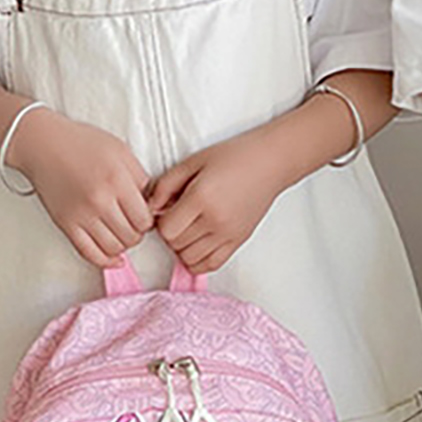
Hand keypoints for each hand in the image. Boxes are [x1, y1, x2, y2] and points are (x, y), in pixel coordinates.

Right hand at [6, 108, 152, 267]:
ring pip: (113, 248)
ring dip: (123, 245)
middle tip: (134, 224)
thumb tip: (152, 204)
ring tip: (122, 232)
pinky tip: (115, 258)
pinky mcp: (65, 224)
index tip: (145, 215)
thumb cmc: (82, 143)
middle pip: (131, 236)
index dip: (149, 220)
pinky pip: (89, 253)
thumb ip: (140, 178)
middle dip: (137, 233)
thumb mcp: (121, 151)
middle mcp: (99, 201)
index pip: (144, 219)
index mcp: (117, 180)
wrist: (43, 144)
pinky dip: (105, 260)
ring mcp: (81, 215)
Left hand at [148, 125, 293, 273]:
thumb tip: (150, 207)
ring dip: (182, 247)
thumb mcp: (193, 162)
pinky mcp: (238, 240)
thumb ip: (166, 185)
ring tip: (188, 228)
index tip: (165, 210)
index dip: (159, 221)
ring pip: (190, 259)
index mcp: (202, 197)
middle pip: (176, 245)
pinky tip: (198, 243)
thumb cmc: (235, 156)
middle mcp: (216, 220)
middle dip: (170, 232)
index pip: (166, 229)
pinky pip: (211, 265)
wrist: (271, 162)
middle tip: (177, 216)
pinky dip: (199, 260)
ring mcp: (228, 234)